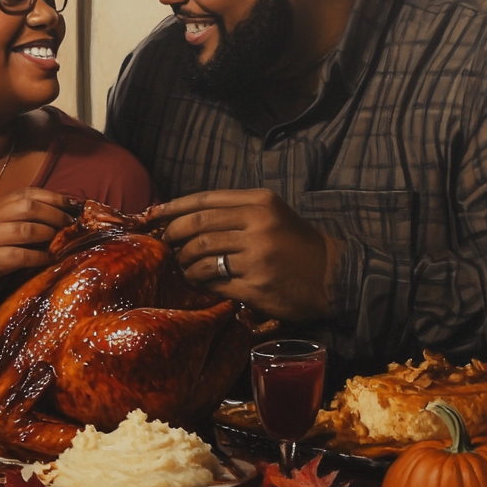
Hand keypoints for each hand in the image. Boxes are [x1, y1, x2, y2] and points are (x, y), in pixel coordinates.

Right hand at [0, 188, 76, 311]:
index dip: (51, 196)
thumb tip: (48, 226)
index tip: (72, 204)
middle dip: (55, 213)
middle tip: (71, 224)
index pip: (24, 193)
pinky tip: (48, 261)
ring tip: (60, 241)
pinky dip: (38, 257)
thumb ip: (9, 226)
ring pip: (26, 227)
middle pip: (28, 205)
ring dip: (48, 234)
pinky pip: (19, 255)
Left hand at [155, 189, 334, 321]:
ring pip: (201, 256)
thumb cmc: (295, 242)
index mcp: (260, 202)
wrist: (332, 276)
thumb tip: (184, 215)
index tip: (153, 214)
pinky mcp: (256, 286)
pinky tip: (199, 282)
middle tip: (165, 244)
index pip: (204, 200)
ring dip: (185, 262)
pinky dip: (200, 282)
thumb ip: (234, 209)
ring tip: (184, 266)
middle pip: (197, 227)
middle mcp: (257, 225)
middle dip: (173, 236)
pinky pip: (214, 282)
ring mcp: (256, 257)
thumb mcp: (272, 213)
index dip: (173, 207)